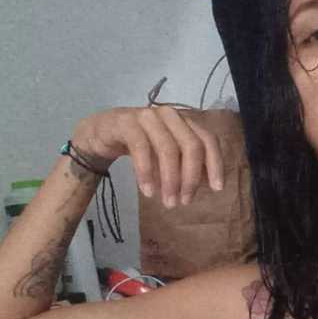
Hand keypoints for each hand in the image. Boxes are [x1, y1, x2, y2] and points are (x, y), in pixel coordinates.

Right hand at [71, 106, 224, 207]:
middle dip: (191, 177)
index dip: (215, 164)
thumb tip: (209, 185)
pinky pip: (141, 149)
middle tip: (185, 202)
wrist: (100, 133)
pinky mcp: (127, 123)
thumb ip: (187, 165)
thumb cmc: (141, 146)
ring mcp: (148, 116)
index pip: (208, 140)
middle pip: (191, 146)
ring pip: (168, 149)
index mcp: (185, 122)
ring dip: (170, 180)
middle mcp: (170, 115)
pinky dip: (147, 173)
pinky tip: (148, 192)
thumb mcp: (167, 157)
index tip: (217, 189)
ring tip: (167, 203)